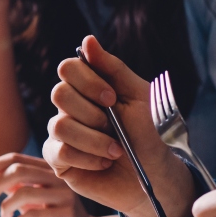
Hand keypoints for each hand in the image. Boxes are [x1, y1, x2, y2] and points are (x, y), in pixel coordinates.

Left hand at [0, 152, 90, 216]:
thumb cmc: (53, 209)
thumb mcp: (34, 193)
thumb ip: (15, 183)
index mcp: (47, 167)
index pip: (16, 157)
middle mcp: (58, 176)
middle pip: (18, 170)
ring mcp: (65, 194)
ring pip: (24, 192)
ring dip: (6, 206)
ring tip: (4, 216)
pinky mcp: (68, 214)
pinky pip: (34, 214)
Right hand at [43, 36, 194, 216]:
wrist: (156, 176)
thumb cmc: (151, 135)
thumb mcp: (140, 97)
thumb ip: (113, 68)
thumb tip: (87, 40)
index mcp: (89, 88)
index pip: (68, 68)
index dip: (87, 81)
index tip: (112, 98)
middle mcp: (71, 108)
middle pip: (59, 94)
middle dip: (93, 114)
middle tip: (115, 127)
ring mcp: (62, 134)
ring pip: (60, 125)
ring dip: (95, 140)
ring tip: (116, 151)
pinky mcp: (59, 160)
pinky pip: (60, 151)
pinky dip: (88, 158)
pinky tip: (103, 163)